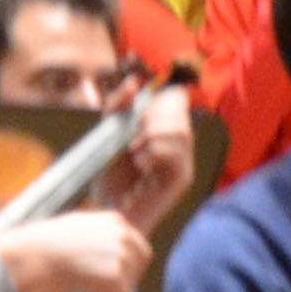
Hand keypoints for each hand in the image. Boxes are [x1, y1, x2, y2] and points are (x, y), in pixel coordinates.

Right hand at [0, 207, 150, 291]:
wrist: (32, 257)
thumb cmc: (44, 245)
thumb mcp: (77, 227)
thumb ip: (98, 235)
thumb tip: (104, 252)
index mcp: (115, 221)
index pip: (138, 245)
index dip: (127, 262)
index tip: (112, 272)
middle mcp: (123, 236)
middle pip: (140, 263)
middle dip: (125, 276)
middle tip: (100, 285)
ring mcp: (122, 256)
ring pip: (130, 282)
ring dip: (111, 289)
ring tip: (84, 285)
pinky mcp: (116, 277)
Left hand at [116, 82, 199, 231]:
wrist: (107, 210)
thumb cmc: (109, 175)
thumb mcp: (108, 132)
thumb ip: (118, 105)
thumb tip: (133, 82)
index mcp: (165, 128)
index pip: (178, 98)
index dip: (162, 96)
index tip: (139, 109)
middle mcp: (179, 142)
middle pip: (180, 109)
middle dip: (153, 115)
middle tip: (133, 132)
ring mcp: (184, 160)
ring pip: (179, 130)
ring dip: (152, 134)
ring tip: (134, 149)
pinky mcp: (182, 178)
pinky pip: (177, 153)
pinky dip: (154, 151)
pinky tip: (141, 162)